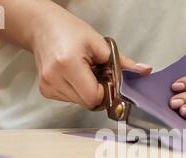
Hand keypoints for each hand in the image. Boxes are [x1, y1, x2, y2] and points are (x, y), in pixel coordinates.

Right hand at [31, 7, 151, 107]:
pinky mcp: (45, 91)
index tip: (105, 78)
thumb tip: (143, 70)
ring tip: (82, 71)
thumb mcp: (99, 43)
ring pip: (79, 102)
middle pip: (87, 102)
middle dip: (96, 90)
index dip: (104, 90)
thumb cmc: (68, 30)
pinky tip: (73, 76)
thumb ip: (123, 62)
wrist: (42, 27)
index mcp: (68, 64)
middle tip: (94, 72)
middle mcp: (54, 78)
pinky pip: (70, 99)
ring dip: (86, 90)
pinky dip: (76, 90)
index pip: (94, 97)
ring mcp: (48, 86)